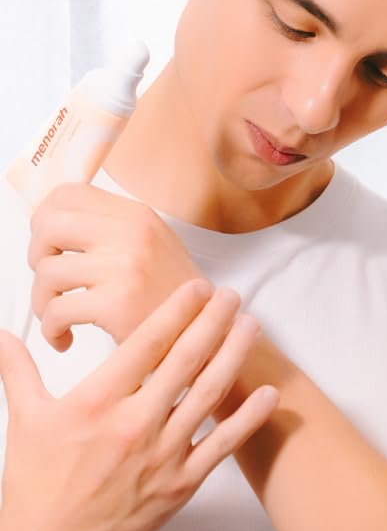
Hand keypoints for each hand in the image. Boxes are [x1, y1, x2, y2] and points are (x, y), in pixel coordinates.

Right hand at [0, 280, 276, 530]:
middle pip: (185, 361)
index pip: (146, 344)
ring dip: (234, 356)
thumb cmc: (35, 482)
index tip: (198, 288)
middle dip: (213, 322)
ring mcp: (161, 454)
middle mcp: (133, 423)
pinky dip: (247, 419)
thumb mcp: (24, 418)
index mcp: (96, 401)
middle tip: (233, 295)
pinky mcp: (179, 484)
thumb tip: (2, 333)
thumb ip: (17, 369)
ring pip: (207, 395)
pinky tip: (268, 394)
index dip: (177, 311)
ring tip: (252, 326)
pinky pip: (221, 445)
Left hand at [27, 183, 202, 349]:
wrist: (206, 333)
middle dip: (37, 256)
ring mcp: (126, 266)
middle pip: (49, 226)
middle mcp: (134, 234)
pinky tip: (65, 336)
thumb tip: (51, 224)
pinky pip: (56, 311)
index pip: (69, 194)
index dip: (45, 218)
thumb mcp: (152, 246)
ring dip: (43, 300)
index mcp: (138, 216)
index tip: (49, 243)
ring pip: (48, 272)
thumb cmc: (173, 297)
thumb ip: (111, 229)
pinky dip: (51, 329)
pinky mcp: (117, 303)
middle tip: (50, 280)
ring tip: (59, 315)